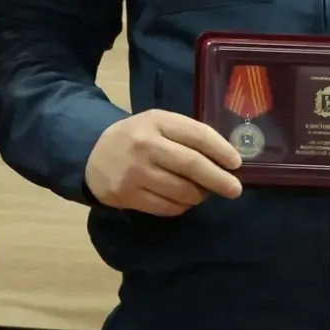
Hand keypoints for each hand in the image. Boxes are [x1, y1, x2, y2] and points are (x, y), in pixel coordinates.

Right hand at [85, 110, 242, 215]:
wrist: (93, 155)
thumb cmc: (137, 137)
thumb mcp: (158, 124)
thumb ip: (187, 136)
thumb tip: (225, 159)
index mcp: (156, 121)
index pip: (197, 135)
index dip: (221, 150)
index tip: (236, 163)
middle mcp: (145, 145)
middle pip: (191, 165)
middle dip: (219, 179)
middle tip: (235, 189)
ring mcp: (135, 172)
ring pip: (182, 190)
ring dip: (199, 195)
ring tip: (202, 192)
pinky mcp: (129, 195)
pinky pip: (168, 207)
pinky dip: (182, 206)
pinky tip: (182, 200)